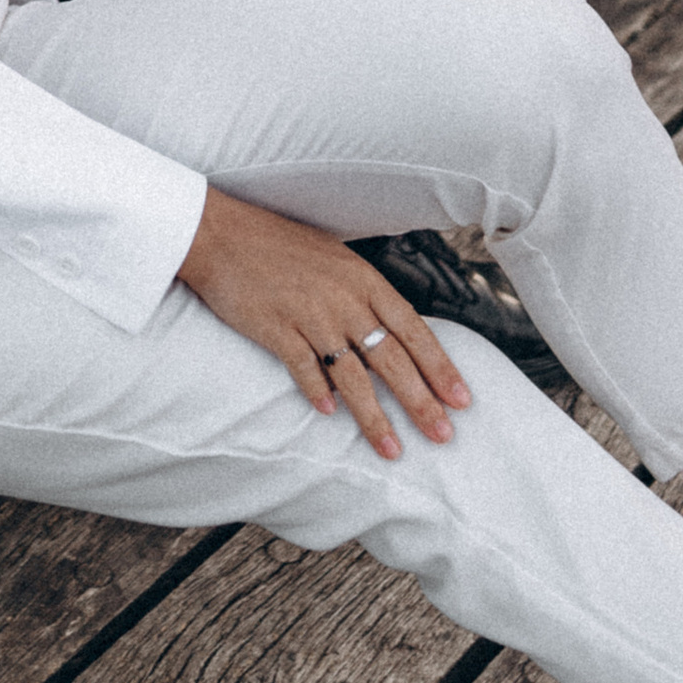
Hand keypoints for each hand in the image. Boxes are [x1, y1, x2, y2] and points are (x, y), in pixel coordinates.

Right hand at [174, 186, 474, 458]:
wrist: (221, 233)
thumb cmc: (278, 244)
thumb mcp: (334, 259)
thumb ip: (362, 294)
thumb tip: (387, 334)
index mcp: (364, 280)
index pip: (414, 330)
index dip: (440, 367)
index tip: (461, 400)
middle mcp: (344, 300)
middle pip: (392, 359)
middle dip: (421, 402)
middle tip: (443, 435)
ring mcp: (310, 315)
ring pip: (353, 376)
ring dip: (374, 417)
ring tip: (392, 449)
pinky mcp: (276, 329)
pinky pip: (305, 370)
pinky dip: (318, 393)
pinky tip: (329, 414)